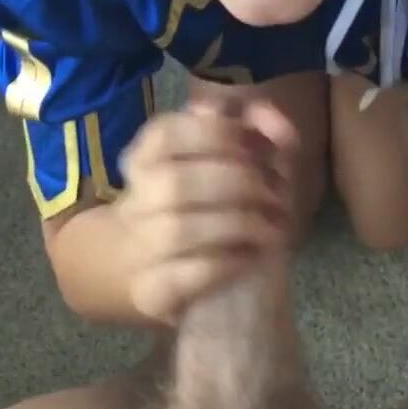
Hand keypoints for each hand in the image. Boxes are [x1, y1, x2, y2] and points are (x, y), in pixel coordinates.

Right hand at [116, 98, 296, 325]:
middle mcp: (135, 199)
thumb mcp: (230, 157)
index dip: (215, 134)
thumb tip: (268, 117)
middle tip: (272, 193)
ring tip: (271, 226)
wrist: (157, 267)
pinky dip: (223, 263)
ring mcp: (138, 248)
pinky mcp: (150, 292)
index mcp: (147, 157)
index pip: (164, 134)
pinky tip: (249, 256)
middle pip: (174, 183)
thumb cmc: (207, 202)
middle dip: (235, 184)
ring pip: (177, 231)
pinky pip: (181, 277)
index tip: (254, 144)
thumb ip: (251, 127)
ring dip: (236, 224)